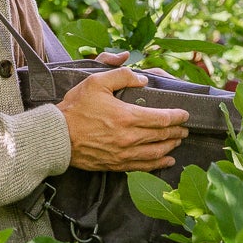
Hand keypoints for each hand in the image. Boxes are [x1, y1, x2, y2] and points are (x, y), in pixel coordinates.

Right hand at [57, 67, 189, 171]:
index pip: (161, 118)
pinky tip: (166, 161)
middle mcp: (129, 138)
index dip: (177, 116)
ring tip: (178, 141)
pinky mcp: (116, 164)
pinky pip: (143, 166)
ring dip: (170, 146)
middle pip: (162, 136)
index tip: (185, 114)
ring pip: (156, 152)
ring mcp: (124, 154)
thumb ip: (122, 75)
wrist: (57, 136)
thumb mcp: (96, 81)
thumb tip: (143, 80)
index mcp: (127, 116)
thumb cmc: (75, 108)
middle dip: (177, 131)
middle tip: (185, 128)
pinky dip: (158, 164)